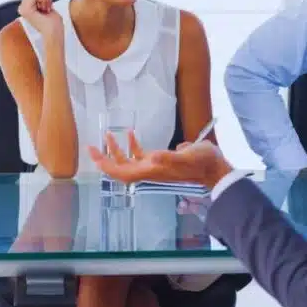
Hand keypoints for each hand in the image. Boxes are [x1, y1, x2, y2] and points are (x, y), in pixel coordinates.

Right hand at [18, 0, 61, 38]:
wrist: (54, 33)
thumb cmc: (54, 23)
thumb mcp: (48, 6)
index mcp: (27, 6)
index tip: (48, 0)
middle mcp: (22, 7)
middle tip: (47, 4)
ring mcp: (23, 8)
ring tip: (46, 9)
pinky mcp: (26, 10)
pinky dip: (44, 0)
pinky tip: (45, 10)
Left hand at [88, 132, 232, 189]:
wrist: (214, 168)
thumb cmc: (202, 162)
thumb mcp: (188, 157)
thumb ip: (170, 157)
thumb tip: (152, 156)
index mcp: (152, 170)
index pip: (120, 172)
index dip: (104, 164)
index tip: (92, 152)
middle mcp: (150, 170)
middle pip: (120, 168)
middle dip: (105, 157)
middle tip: (93, 144)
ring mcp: (155, 166)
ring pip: (129, 161)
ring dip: (117, 150)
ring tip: (110, 135)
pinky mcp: (162, 160)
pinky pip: (141, 155)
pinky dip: (133, 146)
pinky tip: (132, 134)